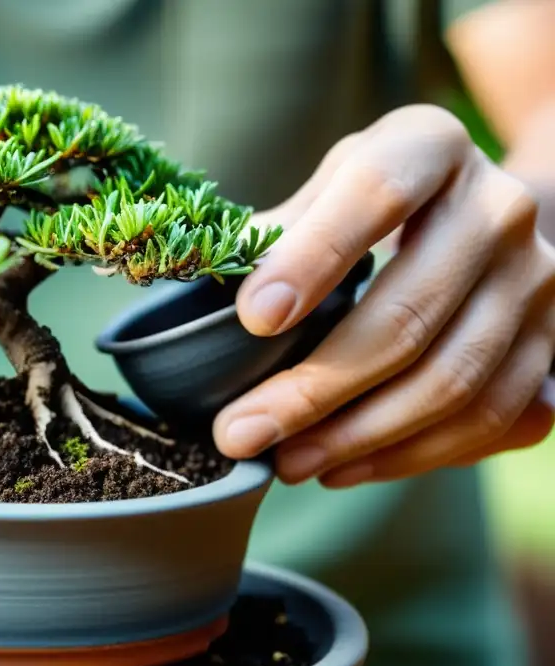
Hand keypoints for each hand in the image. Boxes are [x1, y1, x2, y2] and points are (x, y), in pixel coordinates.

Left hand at [213, 105, 554, 486]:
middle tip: (241, 432)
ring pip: (453, 382)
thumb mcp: (323, 189)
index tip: (251, 322)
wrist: (476, 216)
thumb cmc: (371, 204)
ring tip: (286, 463)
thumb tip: (198, 298)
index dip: (312, 259)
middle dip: (314, 389)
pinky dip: (412, 456)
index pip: (376, 195)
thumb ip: (276, 232)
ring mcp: (537, 282)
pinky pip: (492, 420)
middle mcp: (498, 209)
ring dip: (357, 437)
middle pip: (408, 315)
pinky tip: (345, 467)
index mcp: (430, 147)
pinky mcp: (552, 346)